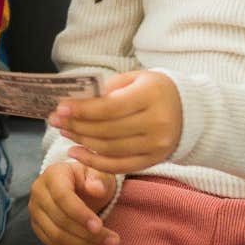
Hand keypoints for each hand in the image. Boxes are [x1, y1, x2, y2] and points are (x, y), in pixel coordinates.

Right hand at [30, 160, 120, 244]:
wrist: (78, 187)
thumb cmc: (89, 179)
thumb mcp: (99, 174)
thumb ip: (99, 179)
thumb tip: (96, 189)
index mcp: (53, 175)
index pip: (62, 197)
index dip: (80, 214)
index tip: (99, 226)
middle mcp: (39, 192)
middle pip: (60, 220)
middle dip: (88, 234)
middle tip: (113, 241)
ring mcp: (36, 211)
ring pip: (56, 235)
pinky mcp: (38, 227)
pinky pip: (53, 244)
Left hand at [47, 70, 181, 174]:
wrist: (188, 110)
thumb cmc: (154, 90)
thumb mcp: (134, 78)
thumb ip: (107, 89)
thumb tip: (74, 101)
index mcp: (151, 96)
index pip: (109, 108)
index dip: (82, 110)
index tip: (60, 108)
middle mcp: (156, 123)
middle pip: (107, 130)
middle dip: (77, 125)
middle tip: (56, 120)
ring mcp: (156, 145)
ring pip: (109, 149)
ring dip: (82, 142)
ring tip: (65, 132)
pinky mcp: (153, 161)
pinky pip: (118, 166)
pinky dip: (94, 162)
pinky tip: (77, 153)